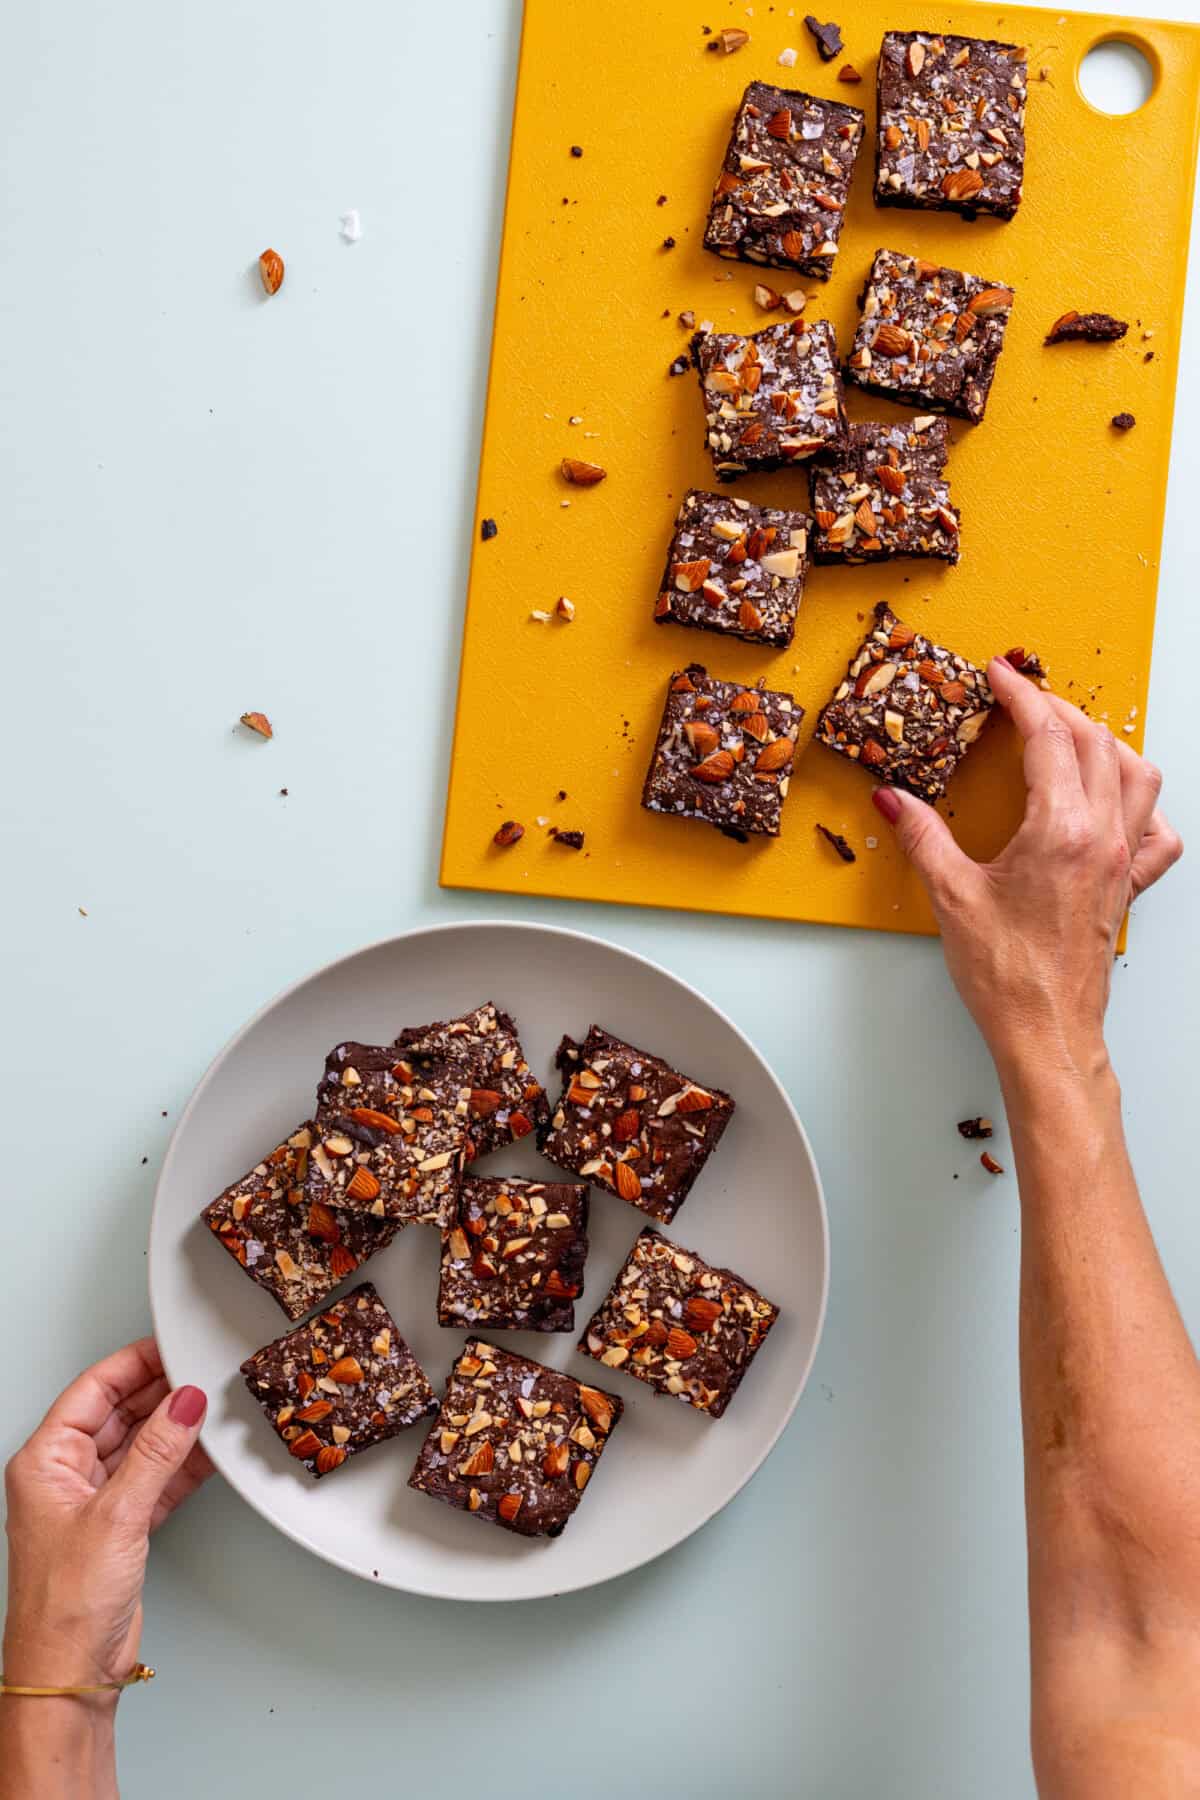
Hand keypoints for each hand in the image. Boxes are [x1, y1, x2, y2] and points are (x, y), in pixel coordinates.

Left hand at [3, 1339, 212, 1701]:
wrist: (70, 1671)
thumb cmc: (64, 1604)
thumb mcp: (117, 1514)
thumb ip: (157, 1452)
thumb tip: (184, 1400)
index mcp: (45, 1461)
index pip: (92, 1391)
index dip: (133, 1364)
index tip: (171, 1346)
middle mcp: (65, 1476)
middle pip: (118, 1414)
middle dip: (160, 1394)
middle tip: (200, 1374)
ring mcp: (94, 1502)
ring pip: (141, 1446)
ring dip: (175, 1430)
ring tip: (212, 1409)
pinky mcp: (121, 1527)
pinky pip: (156, 1479)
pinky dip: (182, 1466)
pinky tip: (208, 1453)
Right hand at [872, 657, 1182, 1079]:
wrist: (1046, 1031)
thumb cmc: (1006, 974)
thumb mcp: (951, 895)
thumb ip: (922, 836)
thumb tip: (893, 799)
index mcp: (1062, 831)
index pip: (1049, 737)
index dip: (1023, 696)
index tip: (1001, 676)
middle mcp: (1104, 837)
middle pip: (1096, 742)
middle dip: (1059, 709)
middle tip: (1023, 700)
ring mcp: (1123, 861)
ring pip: (1138, 774)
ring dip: (1107, 743)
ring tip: (1071, 736)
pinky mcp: (1128, 887)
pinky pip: (1159, 831)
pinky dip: (1143, 803)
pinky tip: (1117, 803)